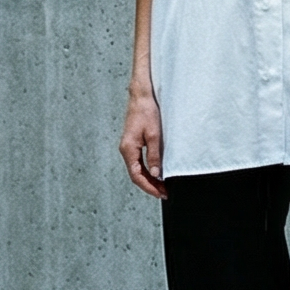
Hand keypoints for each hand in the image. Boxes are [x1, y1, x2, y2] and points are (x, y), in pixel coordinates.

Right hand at [119, 82, 166, 198]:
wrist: (141, 96)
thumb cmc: (146, 112)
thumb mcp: (154, 135)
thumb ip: (154, 156)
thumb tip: (155, 173)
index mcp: (128, 149)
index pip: (136, 175)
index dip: (148, 187)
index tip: (160, 193)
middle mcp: (126, 150)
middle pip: (136, 174)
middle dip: (150, 185)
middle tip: (164, 193)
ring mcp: (128, 147)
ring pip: (137, 169)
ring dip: (149, 179)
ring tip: (162, 186)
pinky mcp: (133, 143)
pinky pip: (138, 162)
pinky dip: (147, 170)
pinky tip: (156, 173)